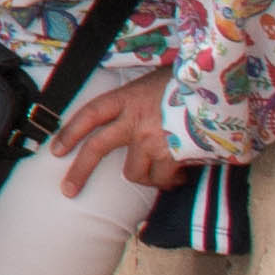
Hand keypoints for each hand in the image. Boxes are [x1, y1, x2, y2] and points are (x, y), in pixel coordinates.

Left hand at [48, 74, 187, 196]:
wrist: (218, 89)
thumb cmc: (187, 84)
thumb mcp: (153, 84)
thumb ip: (137, 101)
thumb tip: (130, 117)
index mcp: (125, 98)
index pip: (89, 115)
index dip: (70, 132)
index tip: (56, 150)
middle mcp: (133, 119)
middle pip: (97, 147)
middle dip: (79, 171)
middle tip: (68, 190)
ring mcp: (150, 138)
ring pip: (133, 173)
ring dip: (146, 178)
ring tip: (161, 174)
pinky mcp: (170, 154)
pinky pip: (161, 179)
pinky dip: (169, 181)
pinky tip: (180, 176)